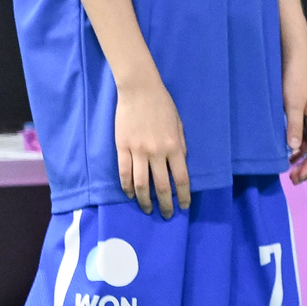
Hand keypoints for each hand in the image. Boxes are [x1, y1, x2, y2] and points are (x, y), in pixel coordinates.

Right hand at [115, 75, 190, 218]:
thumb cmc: (163, 106)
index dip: (183, 195)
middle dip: (165, 204)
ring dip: (145, 200)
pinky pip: (124, 173)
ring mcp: (138, 151)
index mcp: (175, 147)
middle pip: (161, 186)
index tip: (184, 206)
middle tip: (167, 214)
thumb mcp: (180, 126)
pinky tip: (130, 195)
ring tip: (147, 209)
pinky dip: (127, 187)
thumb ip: (181, 147)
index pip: (181, 178)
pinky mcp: (122, 147)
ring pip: (140, 184)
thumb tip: (179, 166)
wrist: (140, 90)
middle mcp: (157, 152)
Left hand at [284, 52, 306, 181]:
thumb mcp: (292, 102)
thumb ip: (293, 125)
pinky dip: (299, 150)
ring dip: (303, 160)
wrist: (295, 60)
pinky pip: (306, 139)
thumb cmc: (295, 78)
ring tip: (290, 171)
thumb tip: (293, 148)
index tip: (297, 178)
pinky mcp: (305, 117)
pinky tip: (289, 155)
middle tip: (293, 180)